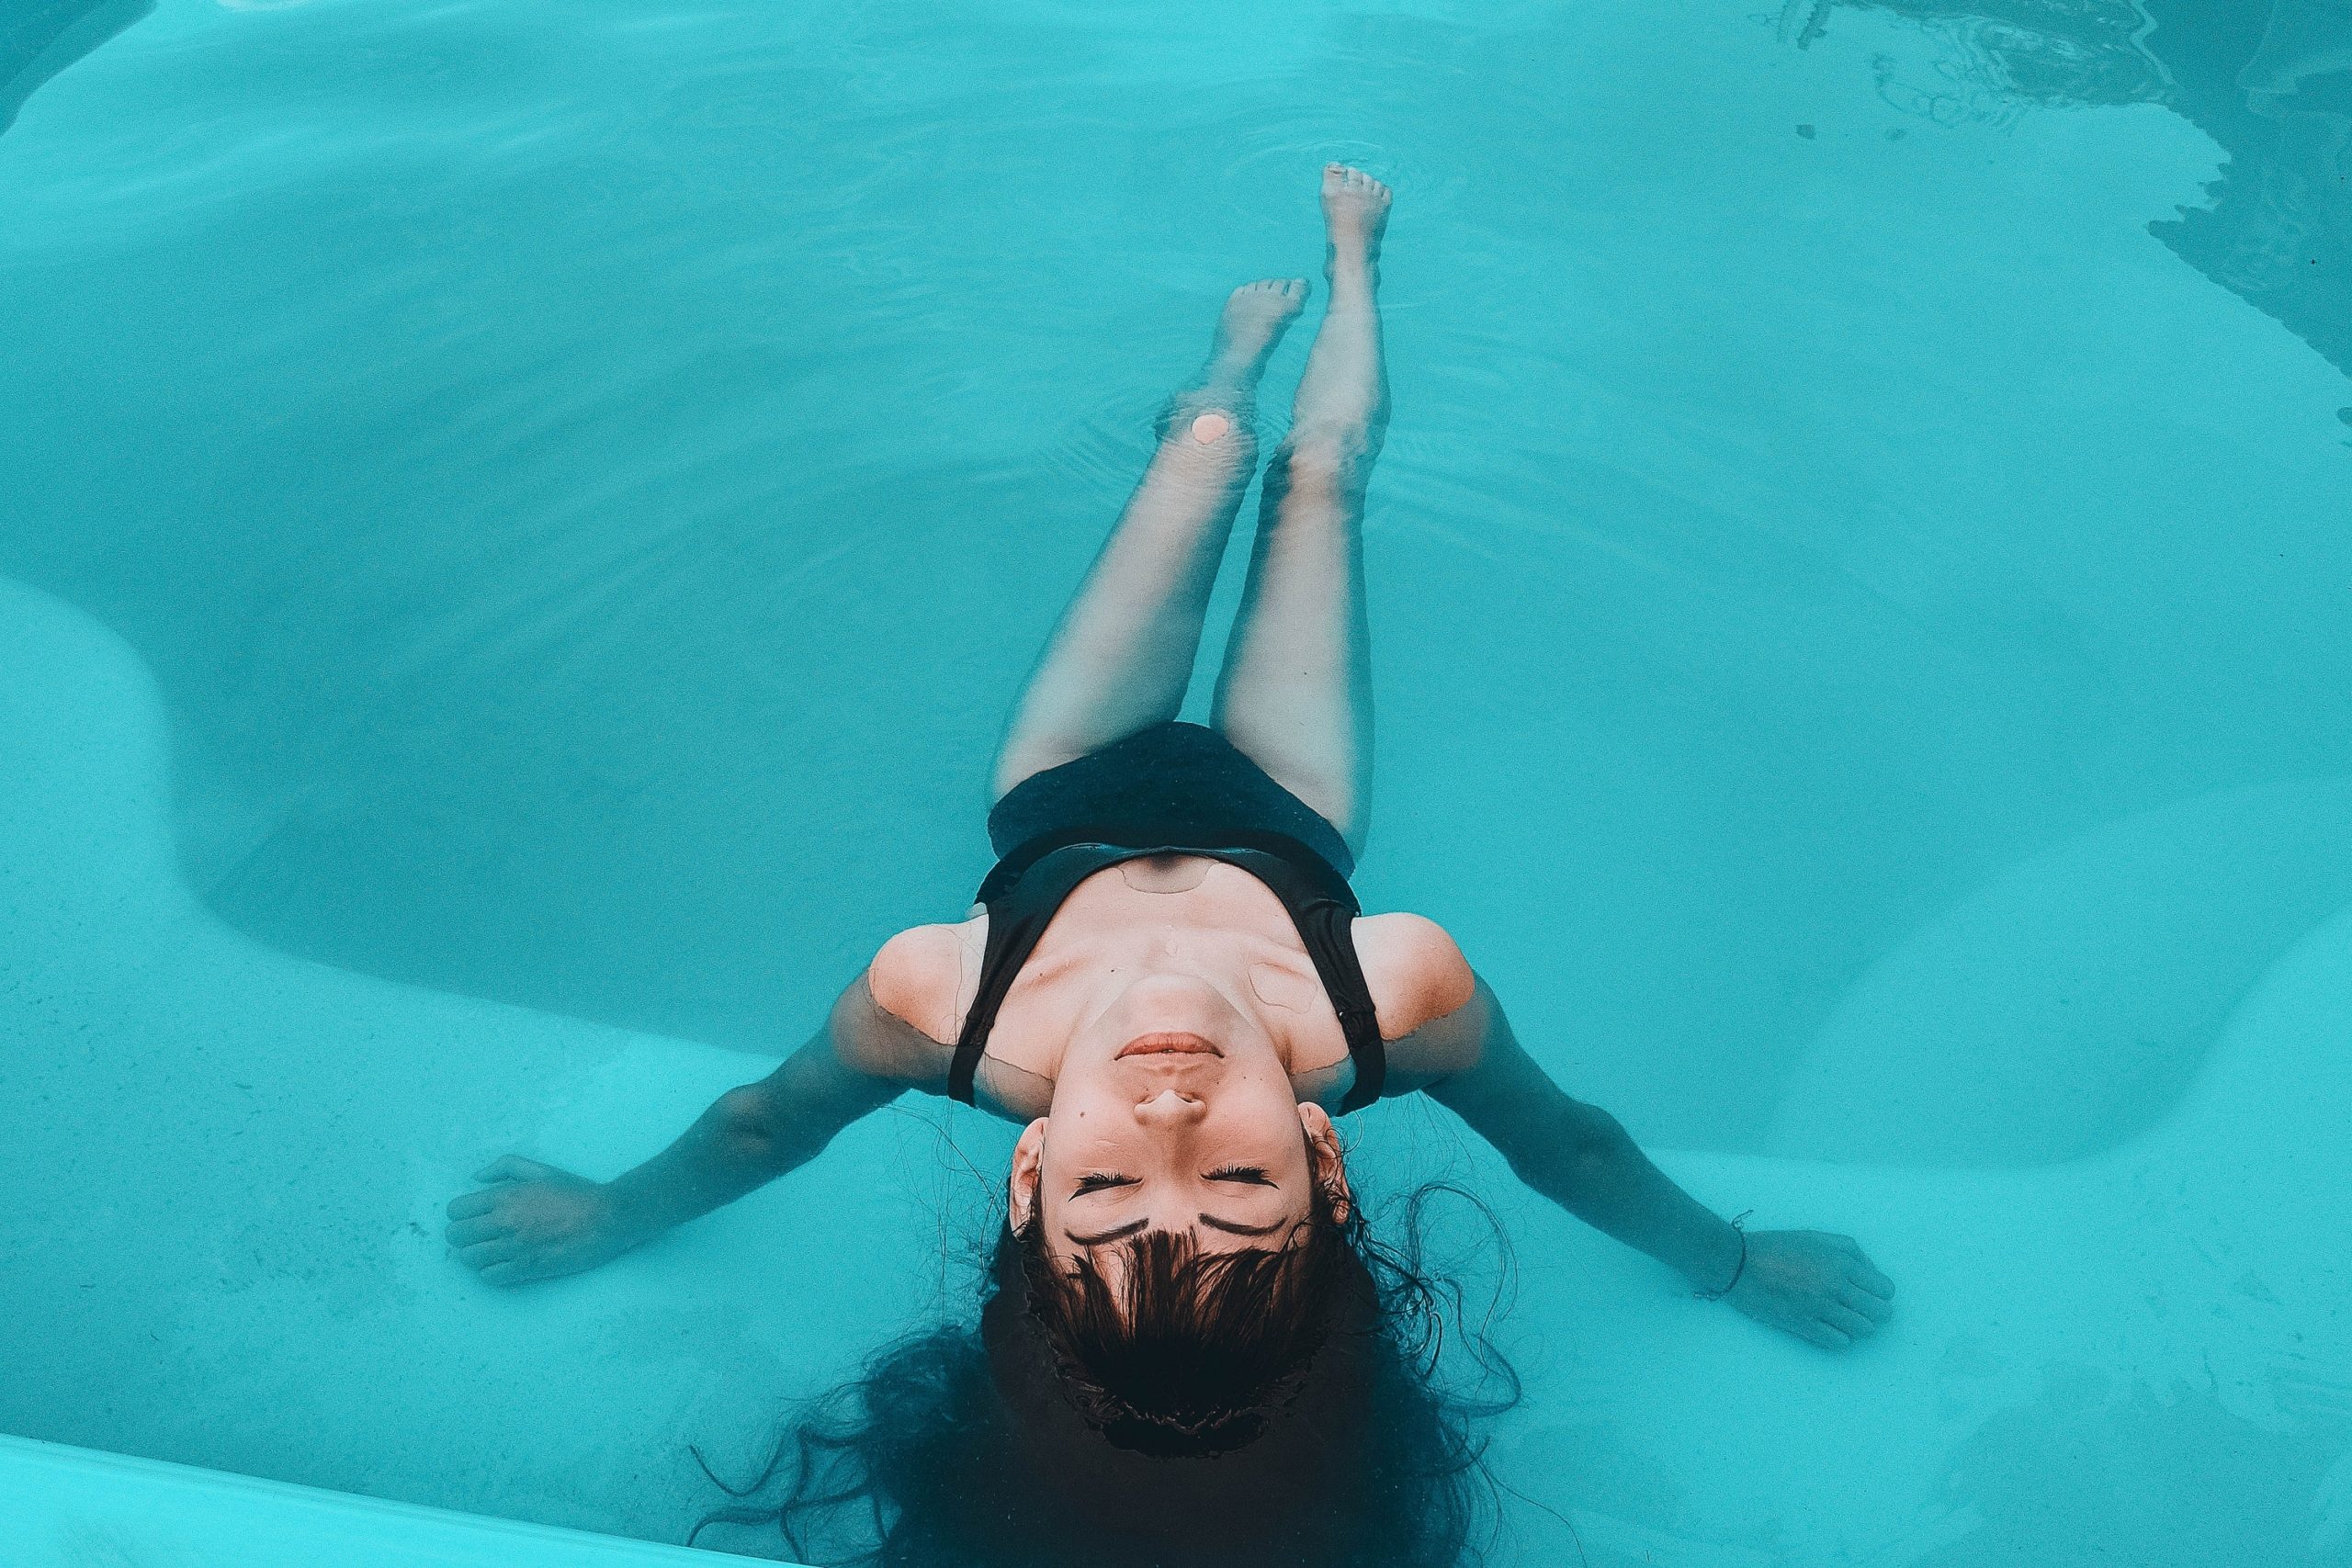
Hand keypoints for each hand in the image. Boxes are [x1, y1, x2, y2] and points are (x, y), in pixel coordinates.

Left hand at [444, 1155, 636, 1285]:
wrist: (607, 1217)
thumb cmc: (576, 1191)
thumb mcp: (542, 1170)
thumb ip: (506, 1166)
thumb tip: (476, 1177)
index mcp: (506, 1196)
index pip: (456, 1210)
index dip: (460, 1214)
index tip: (473, 1217)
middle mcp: (504, 1222)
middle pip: (456, 1236)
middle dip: (462, 1235)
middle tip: (479, 1235)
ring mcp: (514, 1247)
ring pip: (469, 1258)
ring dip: (475, 1255)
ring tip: (490, 1250)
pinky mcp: (527, 1268)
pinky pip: (489, 1276)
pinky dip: (491, 1271)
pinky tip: (503, 1263)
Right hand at [1723, 1229, 1893, 1347]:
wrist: (1738, 1263)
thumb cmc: (1777, 1246)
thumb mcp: (1817, 1237)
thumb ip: (1851, 1251)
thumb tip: (1872, 1272)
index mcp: (1840, 1262)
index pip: (1884, 1289)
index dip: (1881, 1293)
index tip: (1869, 1293)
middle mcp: (1835, 1286)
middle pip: (1879, 1313)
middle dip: (1875, 1312)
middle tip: (1860, 1308)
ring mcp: (1819, 1308)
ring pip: (1863, 1330)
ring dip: (1858, 1326)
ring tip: (1844, 1319)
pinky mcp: (1803, 1325)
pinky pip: (1839, 1342)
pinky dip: (1839, 1337)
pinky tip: (1828, 1327)